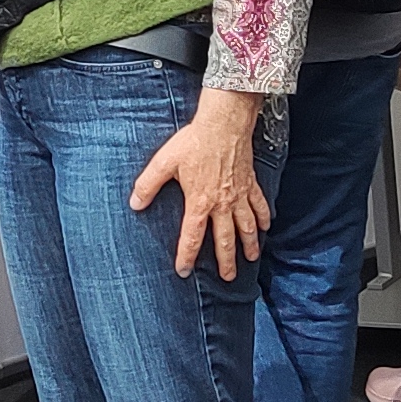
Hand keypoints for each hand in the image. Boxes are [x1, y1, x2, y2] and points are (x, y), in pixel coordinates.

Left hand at [132, 87, 271, 281]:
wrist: (223, 124)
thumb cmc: (194, 142)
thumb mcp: (164, 162)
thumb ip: (148, 185)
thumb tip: (134, 204)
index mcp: (199, 202)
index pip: (192, 236)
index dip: (187, 255)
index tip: (184, 271)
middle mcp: (222, 204)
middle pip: (225, 239)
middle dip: (226, 261)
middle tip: (227, 277)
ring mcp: (239, 195)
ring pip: (247, 227)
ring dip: (249, 245)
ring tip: (251, 259)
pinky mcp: (250, 183)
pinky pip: (260, 205)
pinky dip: (264, 217)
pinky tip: (266, 227)